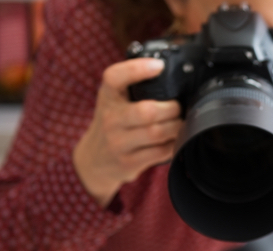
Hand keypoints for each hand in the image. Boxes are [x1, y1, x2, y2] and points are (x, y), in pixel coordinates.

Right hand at [73, 58, 182, 206]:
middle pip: (147, 111)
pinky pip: (160, 152)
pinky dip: (173, 144)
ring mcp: (118, 143)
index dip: (137, 69)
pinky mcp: (129, 162)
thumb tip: (168, 70)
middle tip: (177, 107)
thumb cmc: (113, 123)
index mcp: (108, 96)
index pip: (115, 77)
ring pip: (157, 133)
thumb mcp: (114, 99)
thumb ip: (134, 85)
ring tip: (178, 123)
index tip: (159, 66)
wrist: (94, 160)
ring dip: (176, 127)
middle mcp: (110, 118)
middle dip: (172, 108)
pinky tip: (172, 139)